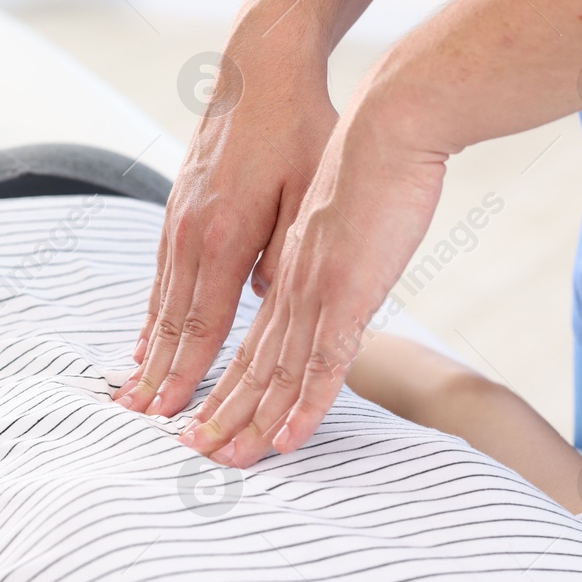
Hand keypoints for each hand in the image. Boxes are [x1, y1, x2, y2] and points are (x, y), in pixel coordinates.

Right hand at [114, 49, 335, 417]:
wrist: (260, 70)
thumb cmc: (299, 127)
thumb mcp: (310, 190)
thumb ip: (287, 253)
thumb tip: (267, 303)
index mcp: (227, 234)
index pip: (205, 323)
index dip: (189, 374)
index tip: (172, 414)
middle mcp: (193, 233)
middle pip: (172, 322)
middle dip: (156, 376)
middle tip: (137, 419)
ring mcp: (180, 220)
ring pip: (161, 301)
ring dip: (149, 350)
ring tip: (133, 390)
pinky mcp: (178, 208)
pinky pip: (160, 274)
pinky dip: (151, 312)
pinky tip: (146, 336)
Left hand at [178, 96, 447, 465]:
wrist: (388, 121)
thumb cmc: (365, 159)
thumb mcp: (319, 211)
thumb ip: (299, 254)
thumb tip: (281, 286)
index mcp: (276, 263)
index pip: (238, 331)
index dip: (217, 375)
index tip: (197, 408)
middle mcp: (280, 279)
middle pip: (244, 359)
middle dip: (219, 411)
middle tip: (193, 452)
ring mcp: (309, 287)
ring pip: (272, 370)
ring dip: (249, 420)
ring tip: (226, 460)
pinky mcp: (343, 290)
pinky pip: (321, 362)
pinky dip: (303, 406)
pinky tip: (287, 438)